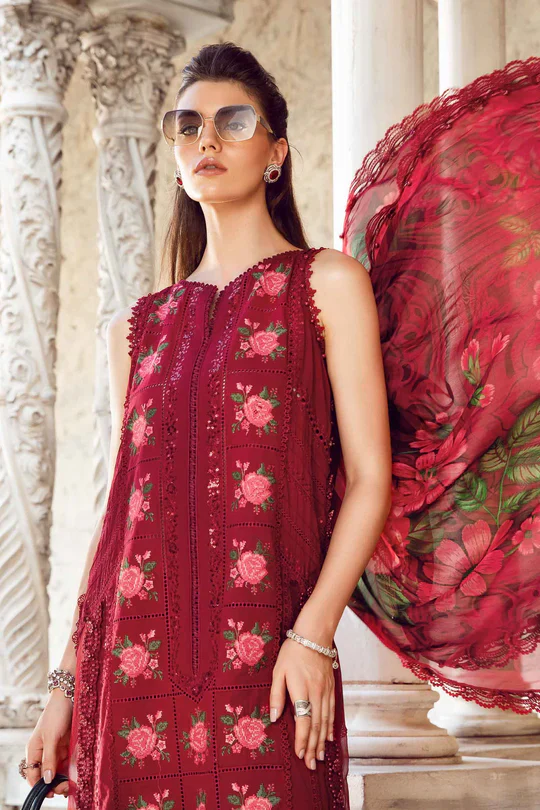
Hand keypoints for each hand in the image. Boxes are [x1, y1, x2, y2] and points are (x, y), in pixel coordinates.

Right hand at [24, 689, 72, 798]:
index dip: (40, 786)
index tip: (51, 794)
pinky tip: (76, 775)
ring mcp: (55, 750)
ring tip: (72, 784)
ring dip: (63, 779)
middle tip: (66, 788)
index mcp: (33, 751)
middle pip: (46, 775)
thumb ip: (49, 759)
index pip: (32, 775)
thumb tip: (47, 780)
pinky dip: (70, 770)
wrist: (70, 696)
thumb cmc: (56, 714)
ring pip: (57, 771)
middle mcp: (43, 753)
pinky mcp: (66, 746)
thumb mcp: (51, 737)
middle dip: (54, 784)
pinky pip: (67, 763)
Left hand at [269, 632, 335, 770]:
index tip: (299, 754)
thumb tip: (274, 717)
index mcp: (301, 690)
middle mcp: (316, 694)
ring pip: (325, 721)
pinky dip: (330, 726)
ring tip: (319, 756)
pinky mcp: (331, 688)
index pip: (303, 721)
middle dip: (312, 747)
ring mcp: (326, 692)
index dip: (301, 740)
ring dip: (322, 741)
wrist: (314, 636)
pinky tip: (329, 737)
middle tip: (310, 764)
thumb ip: (276, 695)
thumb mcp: (278, 671)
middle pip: (316, 726)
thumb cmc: (293, 652)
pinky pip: (332, 711)